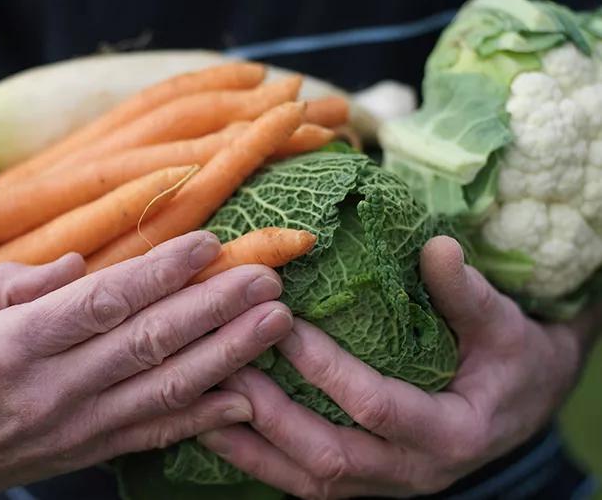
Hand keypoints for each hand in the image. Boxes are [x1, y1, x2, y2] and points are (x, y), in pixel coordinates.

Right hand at [0, 231, 293, 497]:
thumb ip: (12, 286)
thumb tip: (76, 265)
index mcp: (14, 345)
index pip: (102, 301)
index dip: (160, 272)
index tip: (208, 244)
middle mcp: (53, 388)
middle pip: (149, 342)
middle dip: (214, 306)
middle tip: (266, 277)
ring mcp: (77, 426)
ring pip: (165, 388)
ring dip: (227, 354)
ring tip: (275, 322)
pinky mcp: (90, 451)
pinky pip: (155, 434)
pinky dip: (205, 418)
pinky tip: (246, 396)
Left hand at [198, 236, 593, 498]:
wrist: (519, 403)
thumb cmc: (512, 359)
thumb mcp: (505, 325)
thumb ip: (469, 293)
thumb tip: (438, 248)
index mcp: (452, 433)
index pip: (378, 407)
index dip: (327, 369)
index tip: (283, 324)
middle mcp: (413, 471)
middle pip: (331, 456)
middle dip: (273, 412)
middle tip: (227, 363)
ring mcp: (385, 483)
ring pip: (308, 480)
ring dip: (253, 445)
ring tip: (206, 400)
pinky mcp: (363, 481)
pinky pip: (304, 481)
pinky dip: (259, 459)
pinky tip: (220, 427)